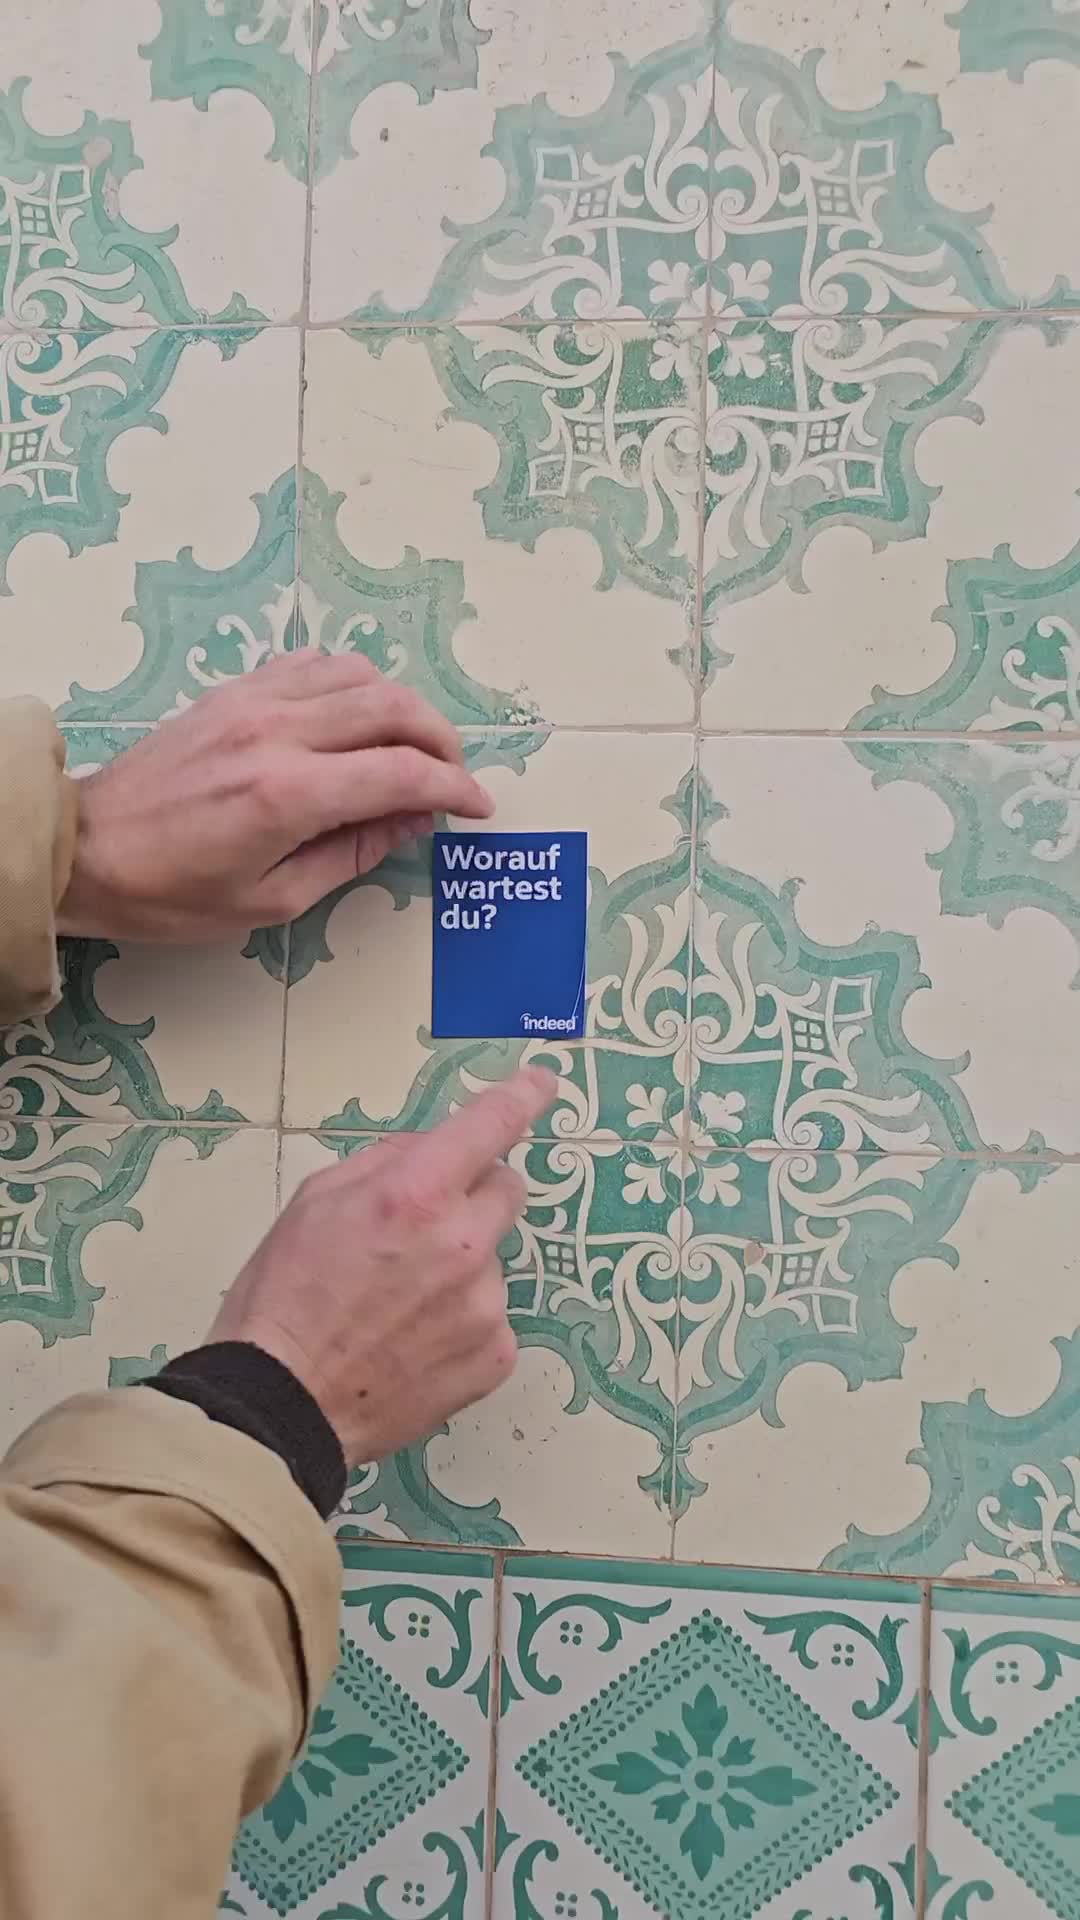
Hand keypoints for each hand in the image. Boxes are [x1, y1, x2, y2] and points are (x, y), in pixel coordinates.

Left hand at [57, 652, 493, 941]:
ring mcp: (253, 702)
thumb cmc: (169, 892)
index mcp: (289, 795)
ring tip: (410, 747)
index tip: (477, 806)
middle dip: (442, 740)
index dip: (455, 788)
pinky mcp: (232, 692)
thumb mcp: (271, 900)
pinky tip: (354, 719)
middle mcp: (277, 733)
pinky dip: (351, 684)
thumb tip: (409, 821)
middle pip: (393, 708)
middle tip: (454, 776)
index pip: (403, 773)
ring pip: (358, 675)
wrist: (85, 850)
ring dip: (400, 706)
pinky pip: (311, 665)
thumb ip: (351, 854)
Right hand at [208, 1067, 555, 1465]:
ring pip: (492, 1259)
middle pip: (507, 1189)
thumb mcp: (314, 1201)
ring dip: (461, 1265)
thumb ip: (384, 1163)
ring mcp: (485, 1304)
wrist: (280, 1407)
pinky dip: (462, 1321)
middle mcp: (463, 1243)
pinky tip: (412, 1340)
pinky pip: (492, 1317)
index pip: (491, 1125)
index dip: (522, 1097)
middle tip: (423, 1224)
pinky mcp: (494, 1356)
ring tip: (398, 1303)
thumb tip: (429, 1149)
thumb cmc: (282, 1299)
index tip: (541, 1085)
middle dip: (475, 1192)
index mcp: (416, 1194)